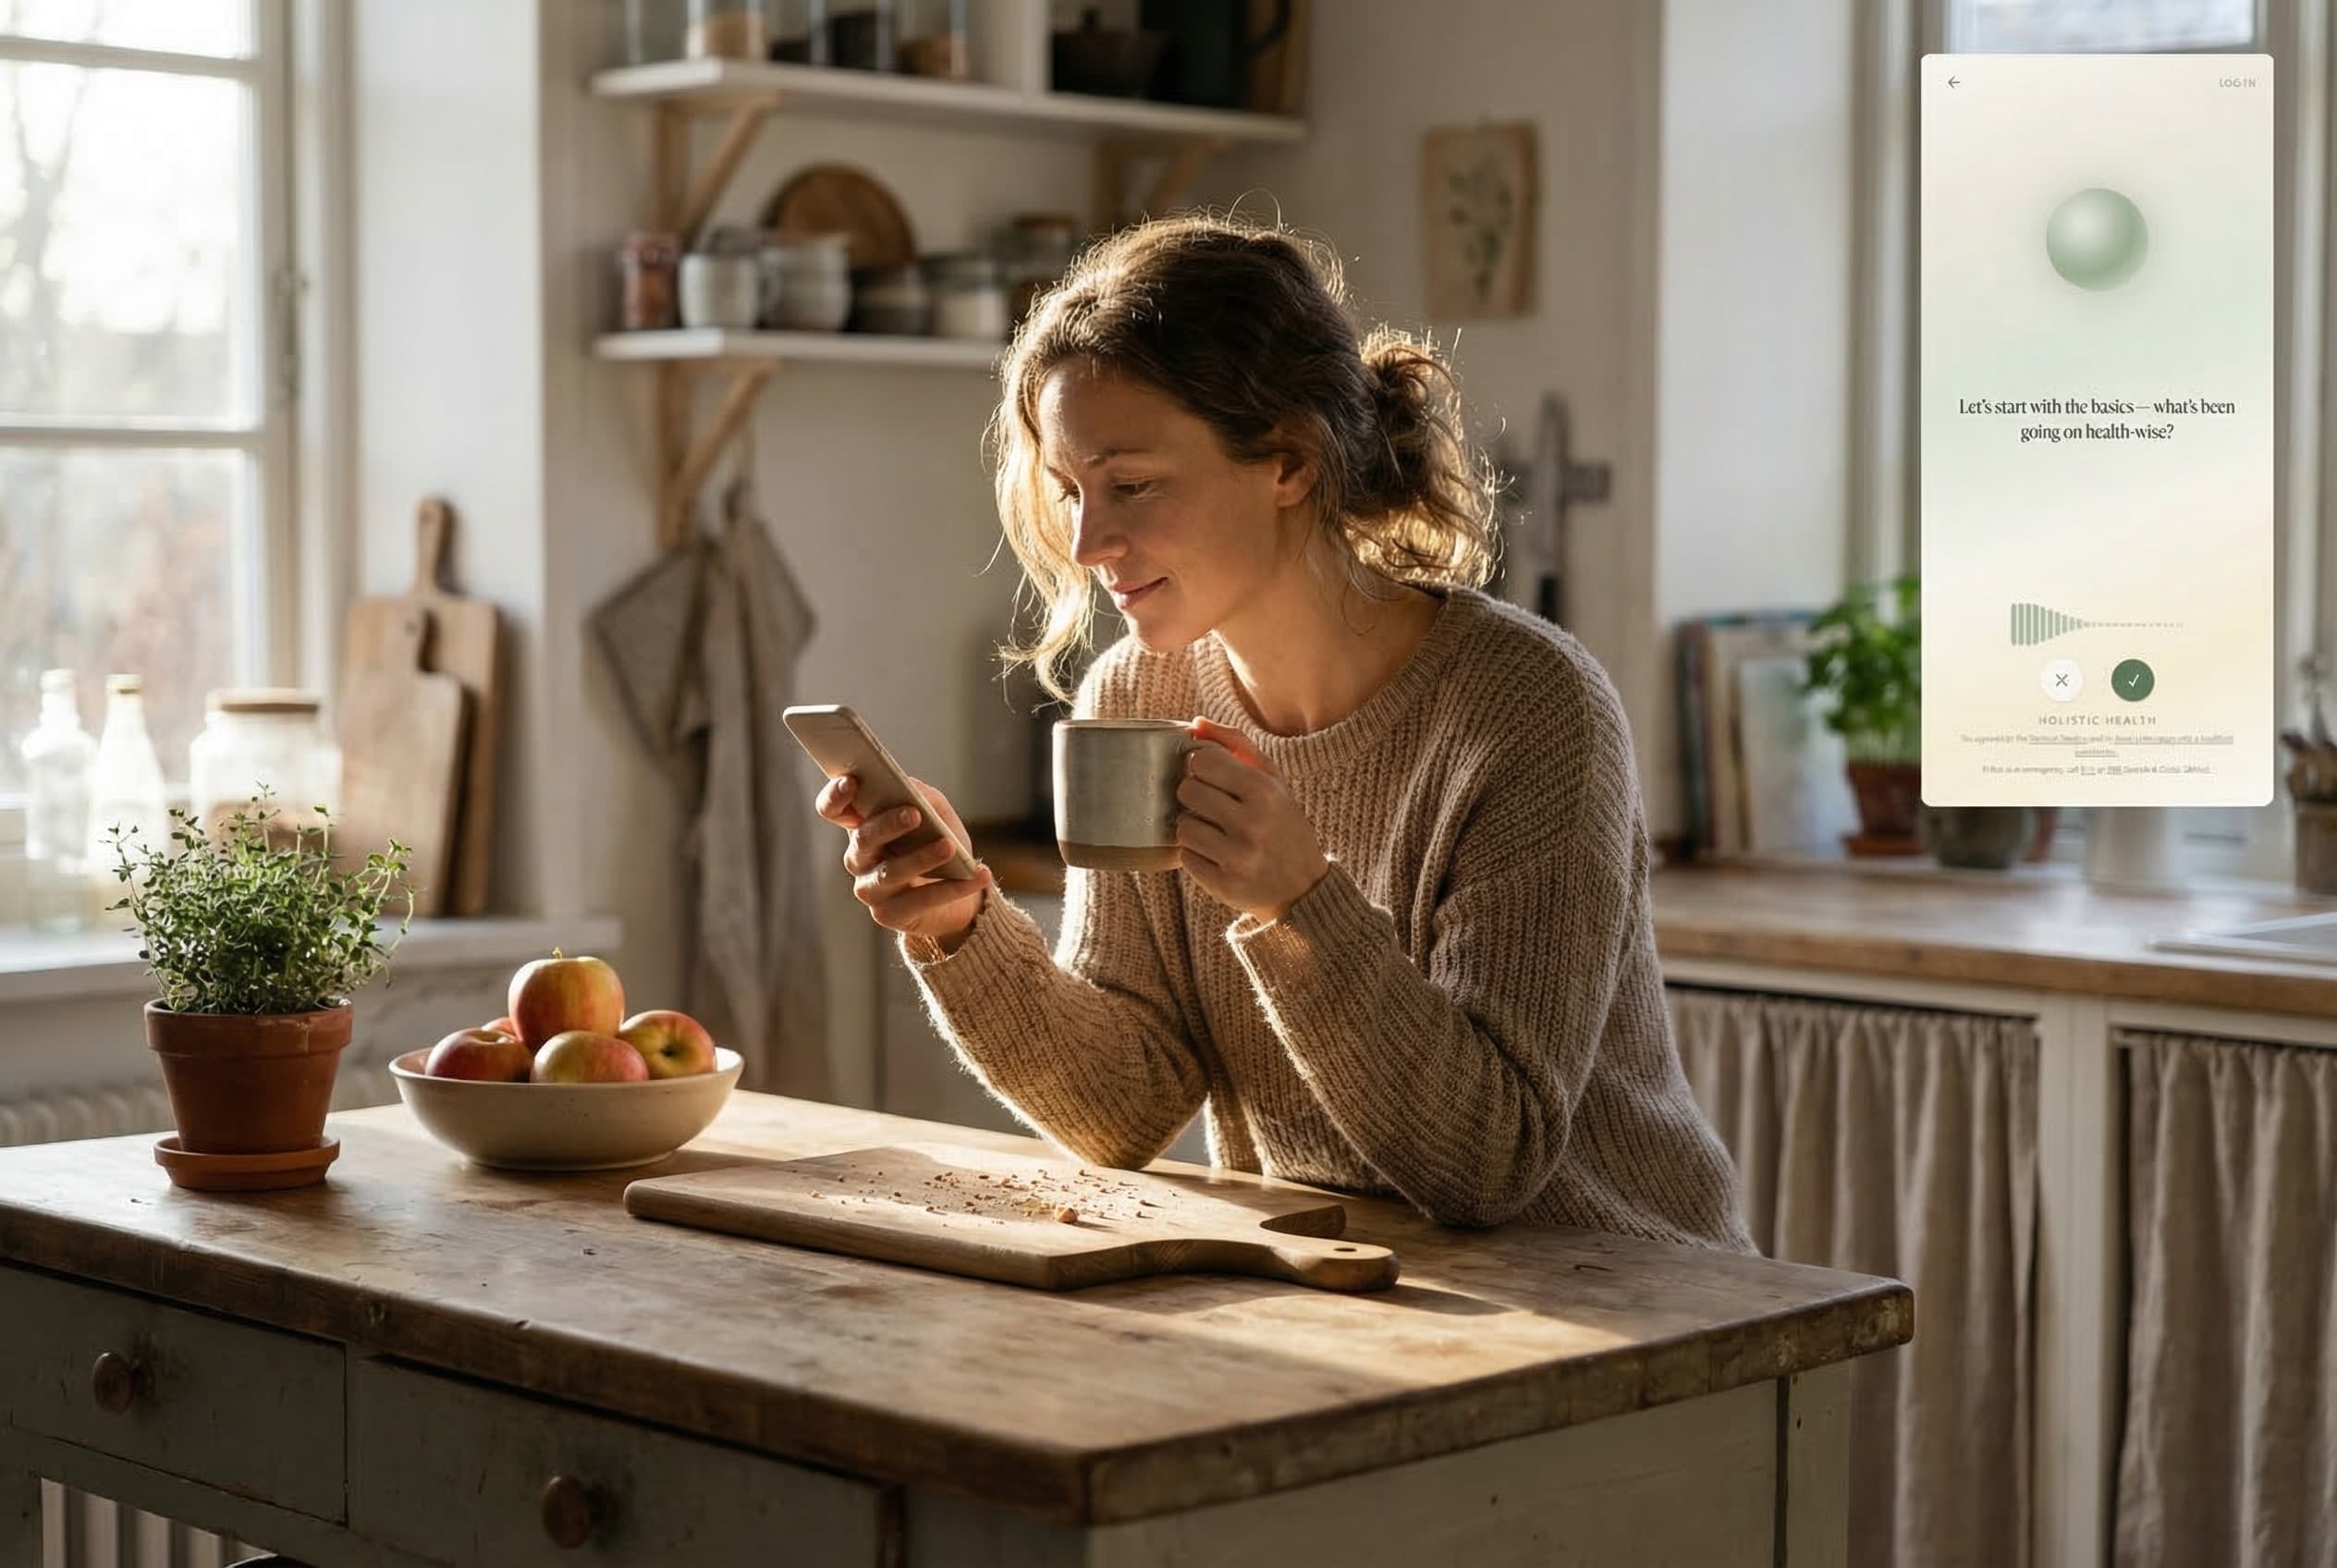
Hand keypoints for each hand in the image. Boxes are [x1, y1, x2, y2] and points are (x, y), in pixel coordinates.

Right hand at [815, 773, 991, 953]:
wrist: (958, 891)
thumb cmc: (938, 842)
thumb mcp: (935, 812)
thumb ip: (921, 795)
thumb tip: (911, 789)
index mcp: (862, 825)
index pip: (833, 809)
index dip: (835, 796)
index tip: (852, 782)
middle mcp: (858, 857)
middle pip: (863, 838)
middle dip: (887, 824)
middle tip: (914, 814)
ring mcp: (869, 888)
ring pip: (890, 872)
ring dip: (922, 858)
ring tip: (950, 847)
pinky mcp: (888, 914)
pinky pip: (920, 899)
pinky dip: (952, 888)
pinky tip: (979, 875)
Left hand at [1175, 717, 1329, 922]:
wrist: (1304, 886)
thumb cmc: (1283, 823)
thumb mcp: (1272, 779)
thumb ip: (1235, 744)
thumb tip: (1195, 724)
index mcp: (1264, 791)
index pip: (1201, 761)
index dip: (1201, 768)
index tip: (1212, 778)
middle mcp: (1252, 824)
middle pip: (1186, 791)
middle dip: (1194, 796)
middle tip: (1212, 806)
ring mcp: (1238, 858)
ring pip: (1182, 826)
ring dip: (1193, 827)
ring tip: (1215, 832)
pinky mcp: (1224, 885)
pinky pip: (1185, 858)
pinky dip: (1196, 855)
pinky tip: (1217, 854)